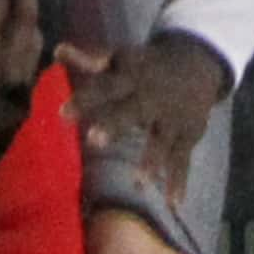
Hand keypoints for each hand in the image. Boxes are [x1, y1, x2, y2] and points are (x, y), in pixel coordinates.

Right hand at [0, 0, 42, 210]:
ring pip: (34, 41)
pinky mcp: (29, 96)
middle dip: (19, 1)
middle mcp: (2, 77)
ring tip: (20, 4)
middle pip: (21, 26)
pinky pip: (37, 60)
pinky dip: (32, 41)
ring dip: (28, 20)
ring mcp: (20, 88)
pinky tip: (24, 31)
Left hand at [54, 29, 227, 202]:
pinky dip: (179, 182)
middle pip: (132, 111)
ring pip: (161, 141)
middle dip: (115, 124)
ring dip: (150, 160)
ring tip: (138, 183)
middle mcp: (152, 97)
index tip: (62, 113)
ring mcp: (172, 118)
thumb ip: (89, 58)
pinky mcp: (188, 135)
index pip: (105, 87)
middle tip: (94, 141)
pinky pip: (182, 160)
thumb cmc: (146, 65)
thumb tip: (56, 49)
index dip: (85, 99)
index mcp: (131, 77)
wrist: (198, 63)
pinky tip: (174, 205)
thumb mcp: (121, 58)